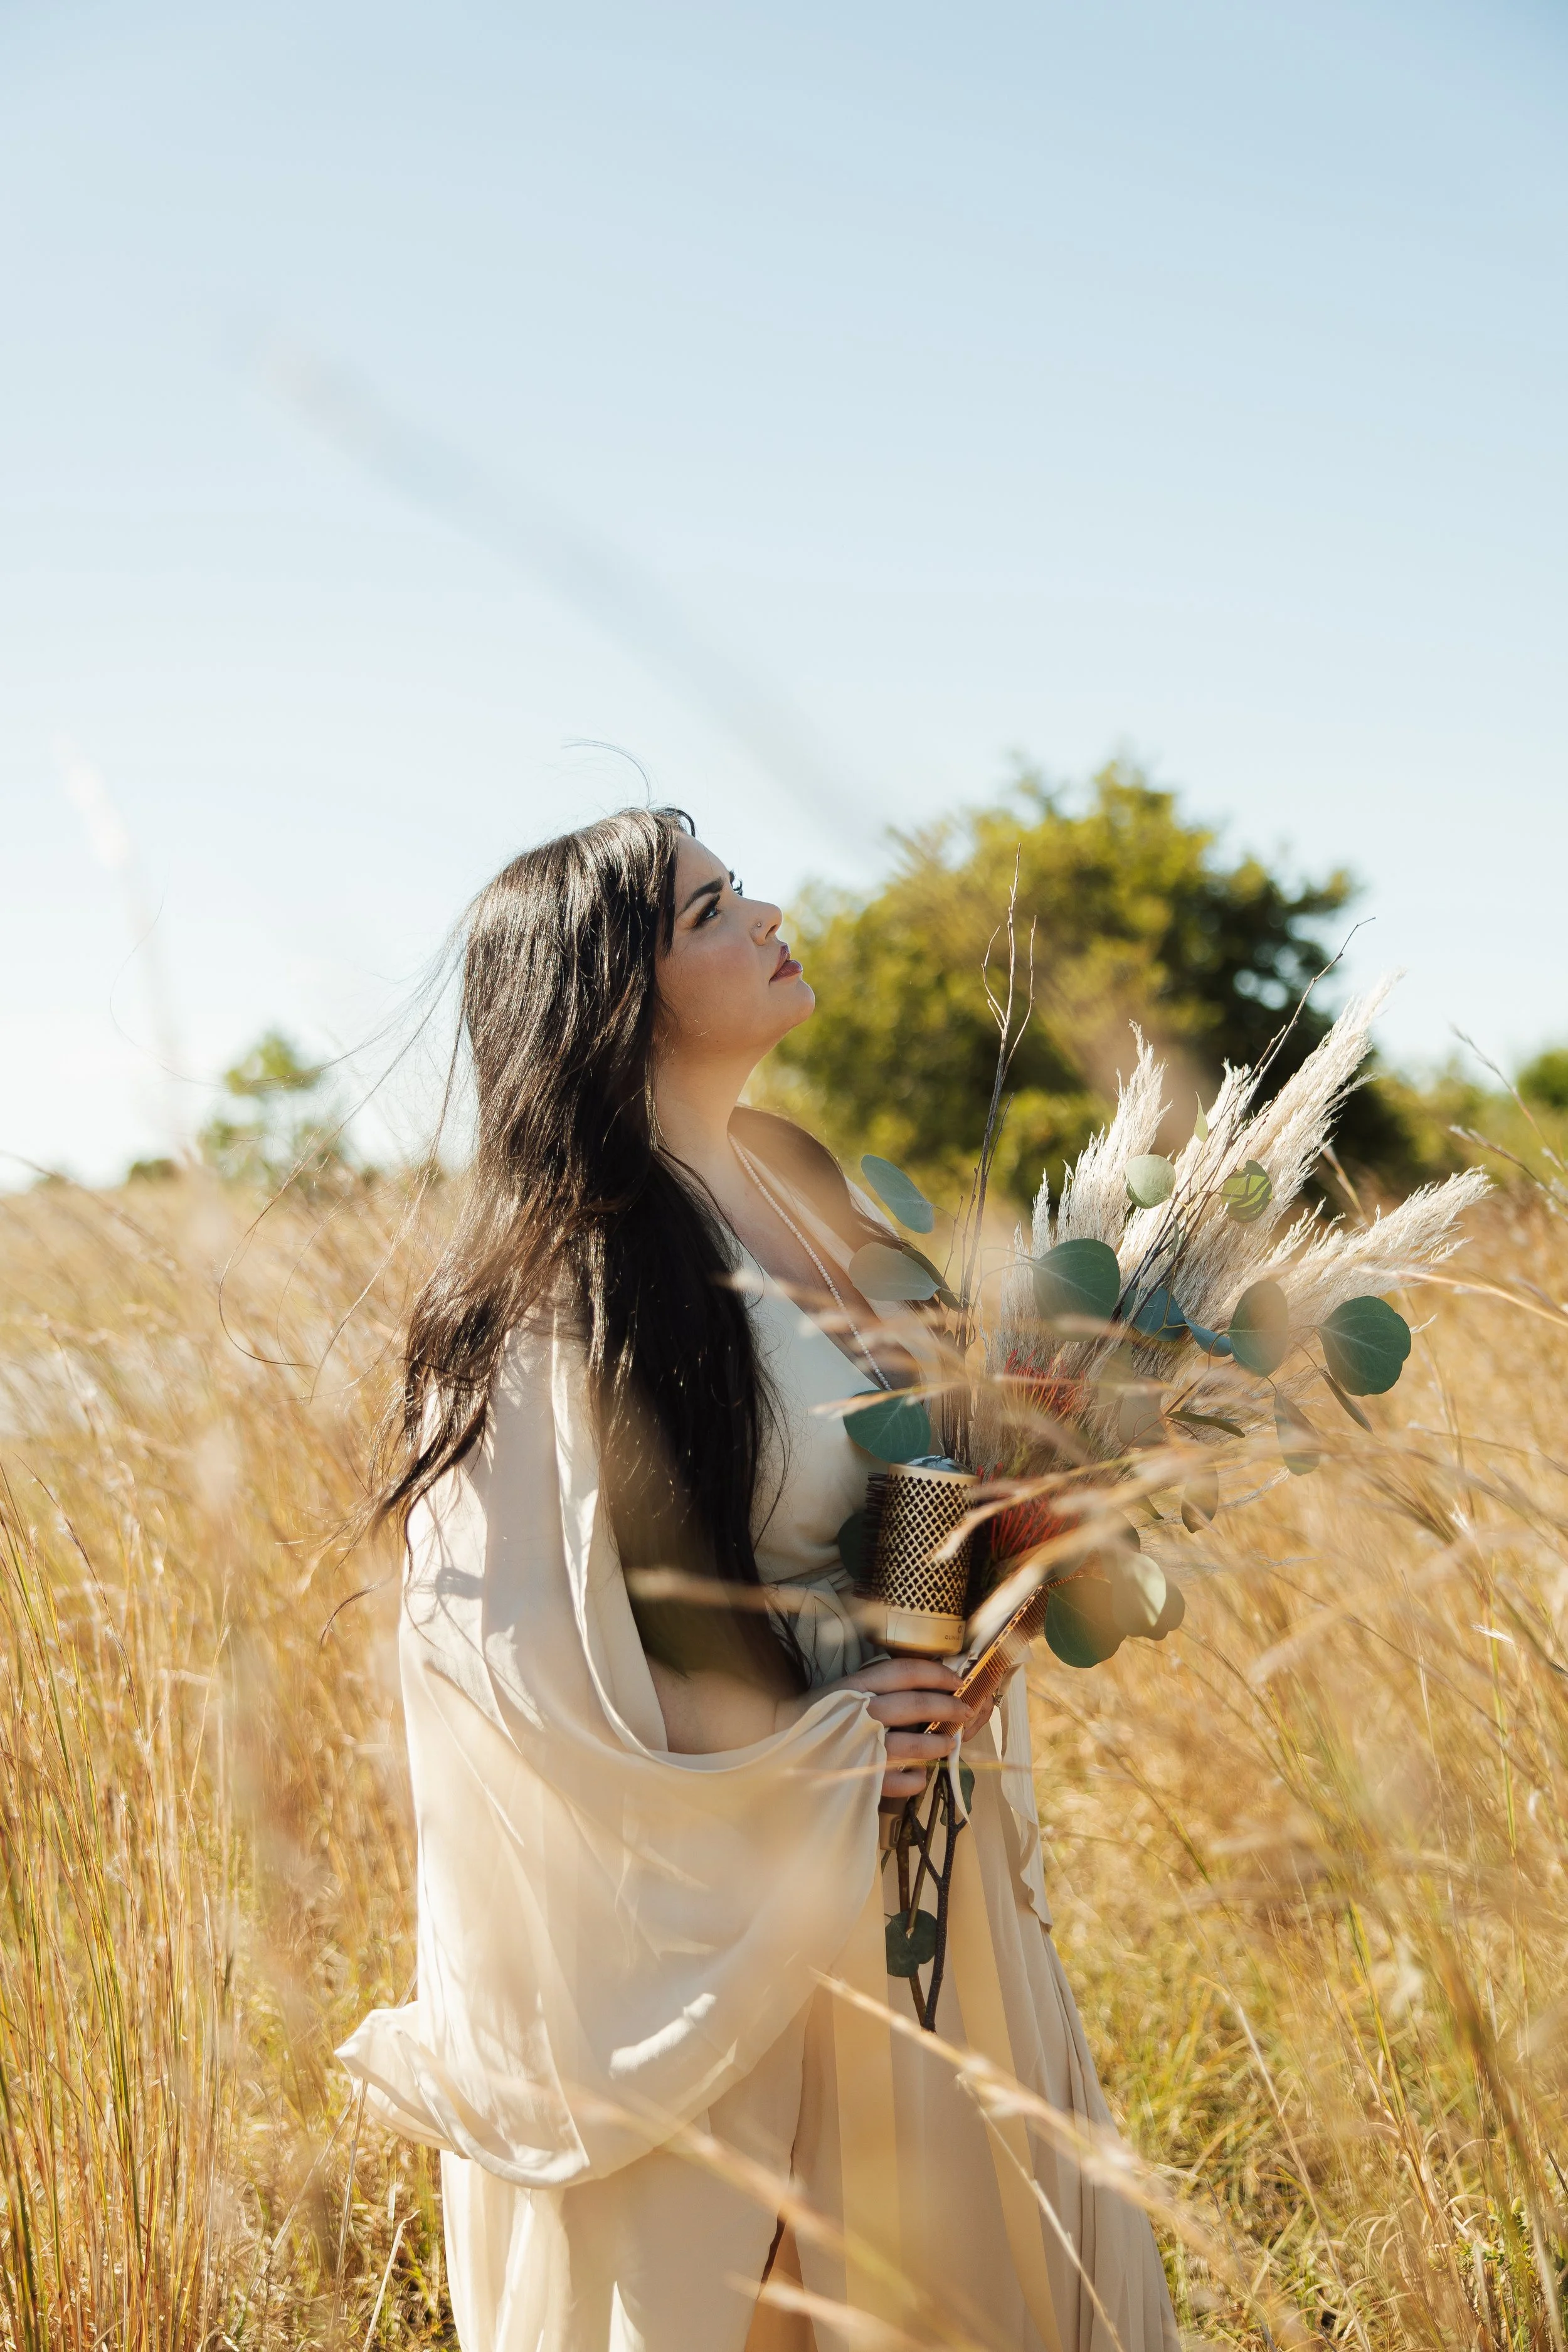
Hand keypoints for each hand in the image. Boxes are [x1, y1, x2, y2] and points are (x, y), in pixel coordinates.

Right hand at [826, 1656, 993, 1802]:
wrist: (779, 1749)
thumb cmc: (816, 1718)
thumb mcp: (841, 1692)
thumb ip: (874, 1687)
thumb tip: (922, 1685)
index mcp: (854, 1687)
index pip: (903, 1671)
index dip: (936, 1673)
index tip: (956, 1679)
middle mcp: (859, 1715)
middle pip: (916, 1705)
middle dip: (948, 1706)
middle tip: (964, 1710)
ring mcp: (860, 1749)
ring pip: (913, 1746)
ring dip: (938, 1744)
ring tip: (948, 1744)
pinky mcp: (859, 1780)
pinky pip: (899, 1783)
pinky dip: (915, 1780)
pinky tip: (920, 1775)